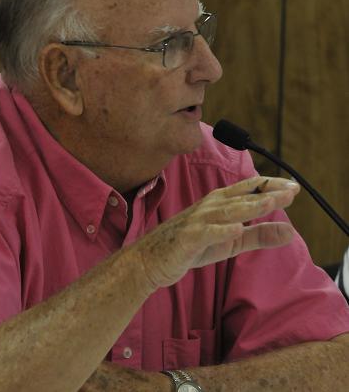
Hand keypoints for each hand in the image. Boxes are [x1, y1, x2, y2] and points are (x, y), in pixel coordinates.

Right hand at [137, 176, 299, 289]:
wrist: (152, 259)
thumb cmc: (192, 246)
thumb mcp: (232, 242)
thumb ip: (259, 235)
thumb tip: (291, 231)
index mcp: (220, 203)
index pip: (250, 189)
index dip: (272, 187)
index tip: (295, 187)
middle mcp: (210, 207)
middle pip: (243, 197)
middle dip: (268, 192)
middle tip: (292, 190)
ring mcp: (198, 221)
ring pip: (228, 211)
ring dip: (250, 206)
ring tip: (272, 202)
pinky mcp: (188, 239)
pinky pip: (207, 233)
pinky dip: (222, 230)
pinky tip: (237, 229)